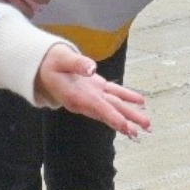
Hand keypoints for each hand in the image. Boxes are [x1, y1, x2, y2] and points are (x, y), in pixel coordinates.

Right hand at [33, 46, 150, 136]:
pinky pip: (114, 94)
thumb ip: (77, 63)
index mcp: (76, 96)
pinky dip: (128, 97)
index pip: (97, 108)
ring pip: (114, 105)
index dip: (111, 116)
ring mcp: (92, 96)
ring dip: (131, 114)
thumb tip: (92, 68)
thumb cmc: (51, 63)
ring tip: (146, 124)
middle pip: (109, 111)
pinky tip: (141, 102)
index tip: (125, 126)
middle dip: (127, 121)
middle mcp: (85, 100)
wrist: (43, 68)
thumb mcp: (61, 59)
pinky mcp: (96, 89)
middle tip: (143, 130)